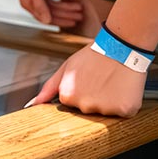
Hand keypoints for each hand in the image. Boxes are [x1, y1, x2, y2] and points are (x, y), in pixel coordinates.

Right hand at [12, 0, 81, 26]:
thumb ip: (41, 6)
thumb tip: (47, 22)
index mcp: (28, 4)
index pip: (46, 18)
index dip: (61, 21)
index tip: (74, 22)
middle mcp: (30, 0)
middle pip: (51, 11)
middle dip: (67, 13)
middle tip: (80, 15)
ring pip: (52, 3)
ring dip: (66, 5)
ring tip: (79, 5)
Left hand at [27, 44, 145, 116]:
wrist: (120, 46)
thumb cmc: (94, 55)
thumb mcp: (67, 67)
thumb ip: (49, 88)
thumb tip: (32, 104)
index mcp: (68, 96)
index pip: (72, 104)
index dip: (81, 91)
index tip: (86, 80)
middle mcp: (84, 105)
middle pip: (88, 109)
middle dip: (94, 97)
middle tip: (100, 80)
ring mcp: (104, 109)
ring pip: (106, 112)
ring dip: (109, 100)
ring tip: (111, 82)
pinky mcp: (125, 111)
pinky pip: (124, 113)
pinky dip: (124, 102)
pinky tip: (122, 88)